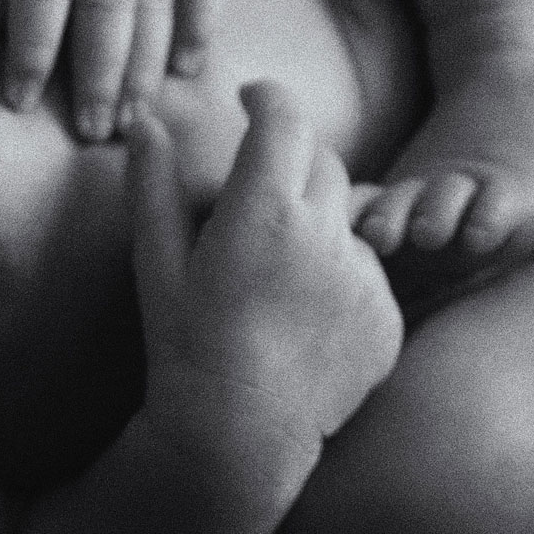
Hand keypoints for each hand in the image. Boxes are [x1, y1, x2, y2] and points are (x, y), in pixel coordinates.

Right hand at [128, 81, 402, 456]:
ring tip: (271, 273)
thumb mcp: (158, 264)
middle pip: (321, 160)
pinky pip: (367, 273)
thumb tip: (146, 122)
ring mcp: (364, 279)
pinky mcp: (387, 319)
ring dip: (315, 223)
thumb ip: (153, 186)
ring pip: (347, 218)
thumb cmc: (185, 348)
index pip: (284, 119)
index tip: (252, 94)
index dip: (268, 96)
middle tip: (254, 190)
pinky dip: (338, 277)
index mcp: (264, 212)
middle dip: (289, 159)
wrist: (237, 439)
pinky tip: (298, 317)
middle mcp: (325, 236)